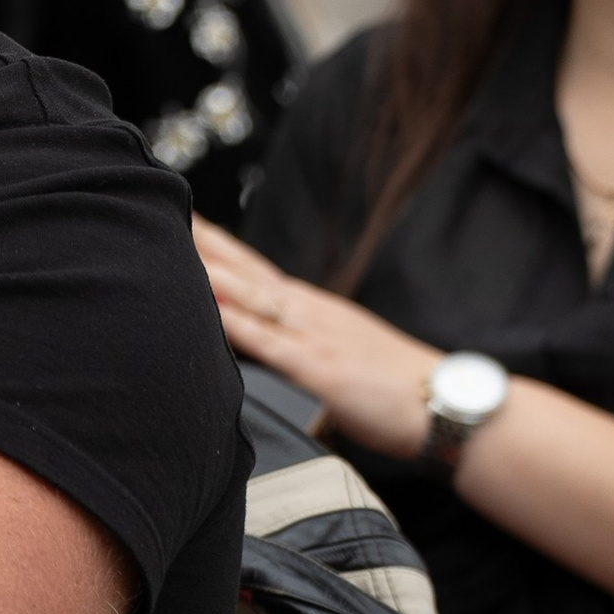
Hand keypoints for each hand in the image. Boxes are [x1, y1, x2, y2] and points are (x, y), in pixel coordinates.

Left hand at [194, 220, 441, 461]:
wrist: (447, 401)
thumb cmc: (402, 390)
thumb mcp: (347, 363)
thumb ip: (310, 359)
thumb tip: (289, 372)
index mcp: (315, 310)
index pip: (258, 272)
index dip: (222, 249)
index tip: (189, 225)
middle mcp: (311, 312)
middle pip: (248, 270)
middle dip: (207, 244)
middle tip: (167, 211)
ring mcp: (313, 334)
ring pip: (252, 294)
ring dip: (212, 271)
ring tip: (175, 246)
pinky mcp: (318, 365)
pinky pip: (268, 340)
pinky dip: (235, 322)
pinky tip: (208, 308)